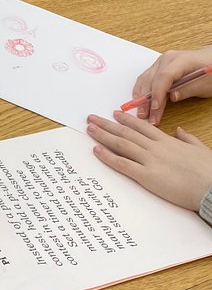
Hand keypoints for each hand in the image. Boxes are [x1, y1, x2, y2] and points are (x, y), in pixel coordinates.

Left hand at [86, 111, 211, 212]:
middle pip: (127, 132)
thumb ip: (187, 138)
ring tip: (90, 129)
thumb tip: (179, 130)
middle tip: (92, 118)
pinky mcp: (147, 176)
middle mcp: (156, 147)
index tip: (114, 114)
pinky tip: (96, 151)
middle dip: (107, 124)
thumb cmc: (209, 171)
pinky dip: (108, 156)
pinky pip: (123, 164)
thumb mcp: (200, 149)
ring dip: (103, 135)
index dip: (126, 119)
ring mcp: (150, 160)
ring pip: (121, 144)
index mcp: (168, 141)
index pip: (142, 126)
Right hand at [130, 45, 211, 124]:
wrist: (210, 60)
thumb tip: (172, 97)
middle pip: (152, 80)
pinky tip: (138, 101)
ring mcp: (160, 63)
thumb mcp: (205, 84)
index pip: (164, 76)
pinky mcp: (158, 68)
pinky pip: (145, 78)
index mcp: (180, 61)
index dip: (158, 93)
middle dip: (147, 100)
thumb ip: (188, 89)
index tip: (155, 108)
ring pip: (145, 80)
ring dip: (141, 98)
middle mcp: (166, 59)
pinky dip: (141, 90)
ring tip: (142, 113)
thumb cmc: (210, 72)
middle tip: (147, 117)